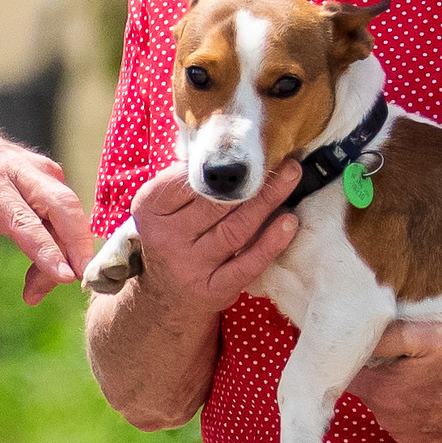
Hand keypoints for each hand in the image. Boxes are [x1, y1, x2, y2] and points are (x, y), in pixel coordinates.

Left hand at [0, 114, 100, 298]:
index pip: (24, 221)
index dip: (47, 250)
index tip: (65, 277)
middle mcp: (17, 169)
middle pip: (62, 206)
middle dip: (78, 246)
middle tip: (76, 282)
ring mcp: (36, 164)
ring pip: (69, 205)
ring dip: (70, 245)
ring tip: (43, 282)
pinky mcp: (46, 167)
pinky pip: (65, 201)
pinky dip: (65, 232)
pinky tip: (47, 258)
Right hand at [115, 152, 303, 319]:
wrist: (165, 294)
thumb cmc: (173, 236)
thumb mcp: (163, 208)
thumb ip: (186, 182)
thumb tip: (229, 150)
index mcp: (150, 211)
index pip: (186, 180)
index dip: (218, 164)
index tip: (246, 148)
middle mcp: (166, 238)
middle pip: (216, 203)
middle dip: (253, 179)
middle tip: (282, 158)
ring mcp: (189, 265)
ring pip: (236, 229)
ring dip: (269, 200)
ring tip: (291, 176)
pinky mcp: (213, 289)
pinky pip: (248, 263)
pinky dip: (271, 242)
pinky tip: (289, 222)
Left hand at [356, 320, 441, 442]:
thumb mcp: (430, 334)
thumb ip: (384, 336)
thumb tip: (352, 337)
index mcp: (382, 394)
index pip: (347, 374)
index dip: (359, 357)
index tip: (374, 344)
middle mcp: (390, 423)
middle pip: (369, 391)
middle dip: (381, 374)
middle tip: (408, 356)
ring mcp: (413, 438)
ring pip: (390, 409)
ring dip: (401, 393)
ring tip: (429, 374)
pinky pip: (413, 424)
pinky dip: (420, 410)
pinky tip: (441, 395)